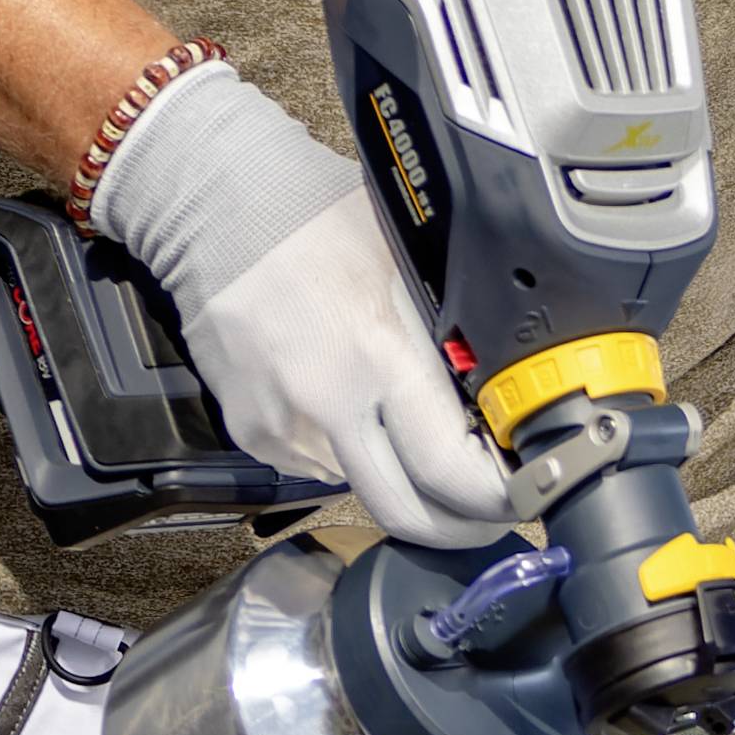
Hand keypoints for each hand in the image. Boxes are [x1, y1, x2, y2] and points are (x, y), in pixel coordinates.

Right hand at [90, 67, 513, 545]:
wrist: (213, 208)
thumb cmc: (314, 218)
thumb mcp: (407, 260)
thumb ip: (449, 333)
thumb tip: (502, 392)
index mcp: (378, 354)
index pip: (451, 472)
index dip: (496, 500)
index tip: (521, 494)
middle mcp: (327, 406)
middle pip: (407, 517)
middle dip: (458, 527)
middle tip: (488, 511)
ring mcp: (284, 428)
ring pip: (363, 491)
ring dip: (400, 480)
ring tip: (414, 432)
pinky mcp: (254, 435)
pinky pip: (318, 467)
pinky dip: (348, 451)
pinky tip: (351, 402)